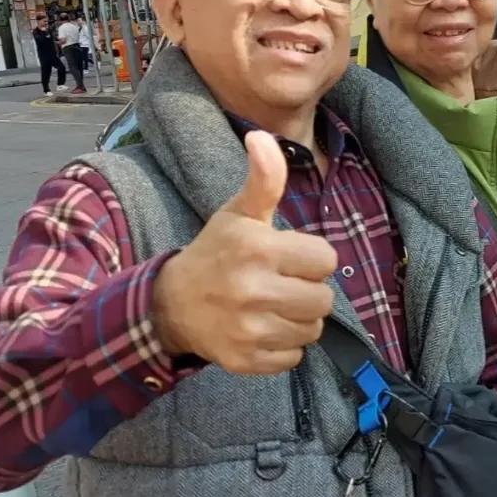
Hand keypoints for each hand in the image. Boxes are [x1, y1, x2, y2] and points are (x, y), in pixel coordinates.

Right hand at [152, 130, 335, 373]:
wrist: (171, 304)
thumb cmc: (216, 253)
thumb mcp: (239, 213)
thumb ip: (264, 179)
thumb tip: (261, 136)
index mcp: (258, 249)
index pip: (326, 260)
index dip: (311, 259)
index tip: (288, 258)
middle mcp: (254, 291)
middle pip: (323, 300)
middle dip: (308, 291)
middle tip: (281, 284)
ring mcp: (250, 330)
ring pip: (312, 330)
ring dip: (298, 320)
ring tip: (272, 306)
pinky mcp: (247, 360)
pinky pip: (294, 357)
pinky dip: (283, 346)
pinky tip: (262, 329)